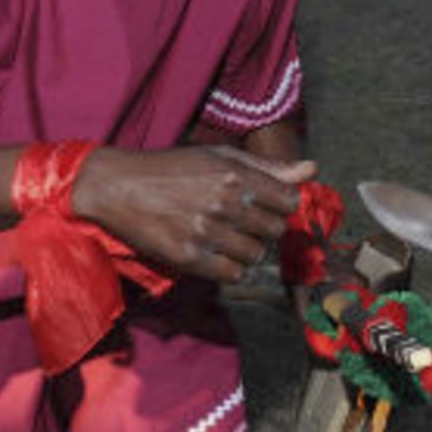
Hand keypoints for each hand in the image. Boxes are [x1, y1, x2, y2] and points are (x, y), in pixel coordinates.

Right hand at [72, 144, 312, 282]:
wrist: (119, 187)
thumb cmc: (172, 168)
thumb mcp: (219, 157)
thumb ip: (268, 167)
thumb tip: (313, 170)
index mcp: (233, 174)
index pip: (289, 200)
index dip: (282, 204)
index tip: (267, 204)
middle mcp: (223, 202)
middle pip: (275, 230)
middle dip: (265, 227)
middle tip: (244, 221)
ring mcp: (206, 232)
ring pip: (257, 254)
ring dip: (248, 248)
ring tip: (227, 236)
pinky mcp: (188, 257)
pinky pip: (233, 274)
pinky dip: (231, 268)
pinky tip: (217, 253)